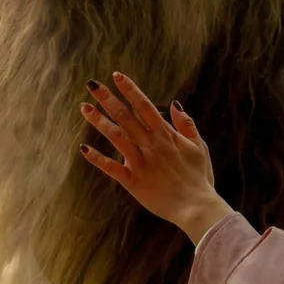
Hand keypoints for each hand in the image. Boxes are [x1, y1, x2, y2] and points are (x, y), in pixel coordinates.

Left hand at [80, 73, 233, 243]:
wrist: (196, 207)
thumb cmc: (199, 177)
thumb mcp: (199, 146)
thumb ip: (186, 125)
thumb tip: (174, 104)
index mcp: (166, 135)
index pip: (144, 106)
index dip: (130, 90)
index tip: (117, 76)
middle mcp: (150, 145)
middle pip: (125, 116)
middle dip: (107, 99)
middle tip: (92, 84)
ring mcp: (140, 162)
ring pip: (116, 136)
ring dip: (99, 121)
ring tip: (84, 108)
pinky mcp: (132, 181)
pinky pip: (111, 167)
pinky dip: (97, 158)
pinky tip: (84, 148)